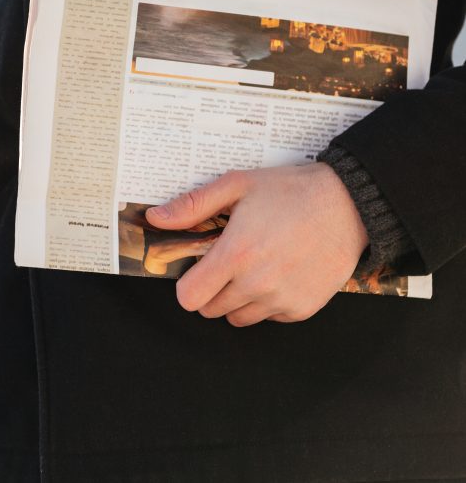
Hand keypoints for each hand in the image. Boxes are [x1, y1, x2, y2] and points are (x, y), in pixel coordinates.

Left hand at [146, 163, 368, 325]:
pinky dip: (267, 302)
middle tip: (229, 260)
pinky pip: (269, 318)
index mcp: (235, 254)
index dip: (188, 284)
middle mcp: (256, 284)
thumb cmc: (289, 191)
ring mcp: (281, 300)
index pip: (189, 298)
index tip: (199, 267)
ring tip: (255, 265)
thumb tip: (155, 218)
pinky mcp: (303, 309)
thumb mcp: (237, 185)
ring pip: (238, 317)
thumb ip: (192, 205)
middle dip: (212, 288)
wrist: (349, 204)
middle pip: (211, 309)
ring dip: (238, 298)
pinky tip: (278, 272)